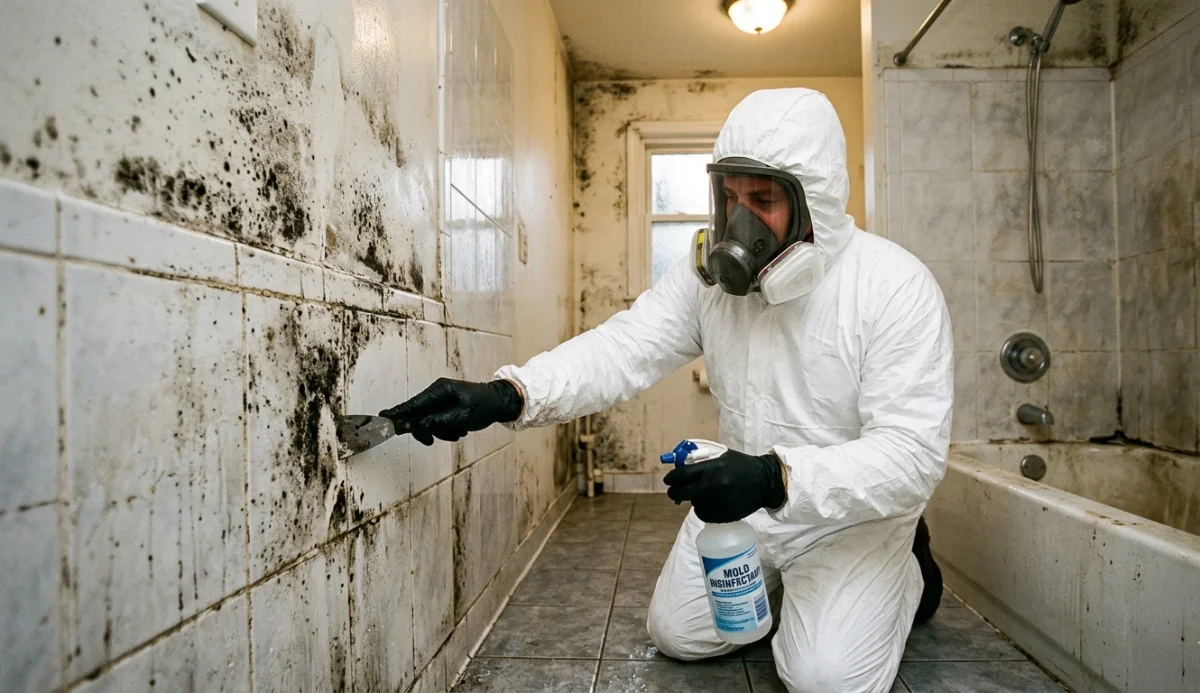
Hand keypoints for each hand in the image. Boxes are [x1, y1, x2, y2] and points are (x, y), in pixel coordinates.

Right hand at [379, 378, 523, 445]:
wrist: (501, 403)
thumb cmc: (484, 407)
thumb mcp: (462, 417)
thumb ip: (439, 422)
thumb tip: (420, 426)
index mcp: (440, 390)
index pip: (414, 403)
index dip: (398, 412)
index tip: (382, 417)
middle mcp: (438, 392)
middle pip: (418, 414)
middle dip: (425, 429)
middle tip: (430, 440)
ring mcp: (441, 398)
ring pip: (428, 419)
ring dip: (439, 430)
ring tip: (457, 433)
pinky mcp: (445, 405)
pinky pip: (437, 419)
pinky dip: (445, 428)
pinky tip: (459, 431)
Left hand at [663, 449, 786, 522]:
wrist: (765, 482)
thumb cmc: (742, 466)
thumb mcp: (723, 458)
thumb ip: (704, 464)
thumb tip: (683, 469)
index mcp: (711, 468)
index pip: (681, 475)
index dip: (671, 478)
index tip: (668, 480)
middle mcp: (712, 485)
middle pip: (681, 493)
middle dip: (674, 492)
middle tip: (674, 492)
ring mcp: (717, 501)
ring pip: (693, 505)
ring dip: (694, 501)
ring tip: (703, 496)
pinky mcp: (724, 514)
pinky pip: (704, 515)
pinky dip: (704, 511)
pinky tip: (711, 504)